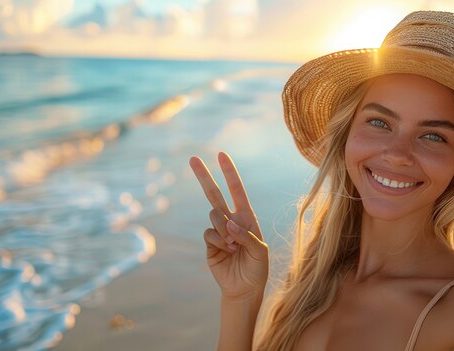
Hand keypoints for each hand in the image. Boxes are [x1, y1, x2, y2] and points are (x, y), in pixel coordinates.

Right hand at [189, 152, 268, 300]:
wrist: (244, 289)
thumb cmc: (257, 269)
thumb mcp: (260, 252)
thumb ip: (247, 236)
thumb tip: (229, 224)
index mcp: (247, 218)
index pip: (237, 191)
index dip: (229, 173)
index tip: (221, 155)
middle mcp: (231, 221)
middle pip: (214, 194)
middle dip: (204, 176)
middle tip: (192, 158)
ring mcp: (219, 231)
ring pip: (213, 216)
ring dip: (224, 229)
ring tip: (234, 246)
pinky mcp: (209, 243)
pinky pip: (209, 233)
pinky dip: (218, 241)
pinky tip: (226, 251)